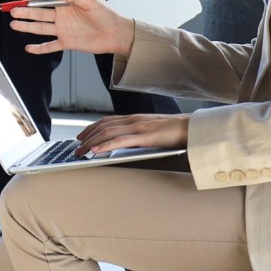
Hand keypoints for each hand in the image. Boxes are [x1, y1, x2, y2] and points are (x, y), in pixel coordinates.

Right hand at [9, 0, 134, 58]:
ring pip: (40, 28)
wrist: (117, 34)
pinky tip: (29, 47)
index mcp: (66, 4)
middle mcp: (61, 17)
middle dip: (25, 12)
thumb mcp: (91, 1)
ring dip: (27, 26)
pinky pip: (50, 46)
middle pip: (39, 13)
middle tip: (14, 11)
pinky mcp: (66, 42)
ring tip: (14, 24)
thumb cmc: (106, 15)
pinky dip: (39, 48)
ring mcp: (62, 30)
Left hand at [74, 112, 188, 156]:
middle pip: (103, 126)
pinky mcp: (144, 136)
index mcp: (135, 118)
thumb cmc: (178, 131)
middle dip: (87, 136)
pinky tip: (96, 151)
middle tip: (76, 146)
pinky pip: (120, 141)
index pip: (107, 121)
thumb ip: (141, 134)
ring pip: (107, 133)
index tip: (82, 136)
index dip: (92, 128)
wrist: (195, 127)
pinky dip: (105, 145)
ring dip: (91, 143)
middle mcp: (133, 120)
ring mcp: (138, 127)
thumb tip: (129, 143)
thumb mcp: (154, 131)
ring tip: (81, 151)